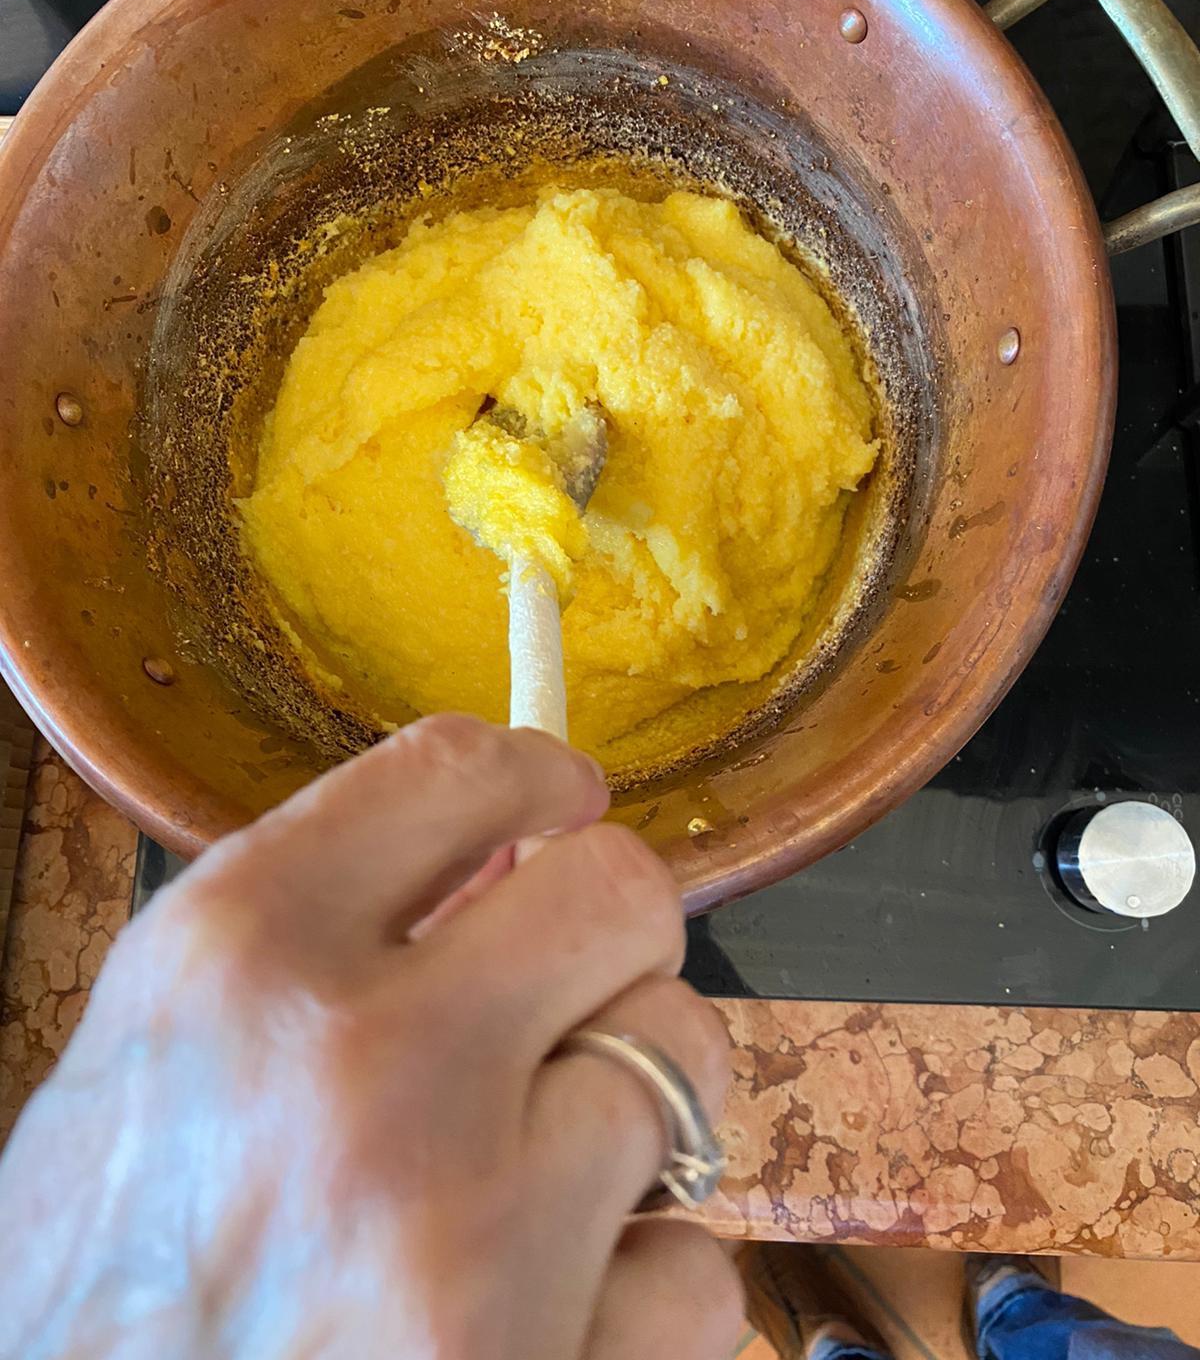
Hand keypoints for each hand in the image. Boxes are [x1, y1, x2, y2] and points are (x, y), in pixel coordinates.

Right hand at [0, 716, 738, 1359]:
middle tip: (583, 988)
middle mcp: (360, 1067)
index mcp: (238, 955)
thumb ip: (309, 934)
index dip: (535, 779)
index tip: (564, 802)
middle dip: (616, 936)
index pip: (457, 772)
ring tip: (549, 1168)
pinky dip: (644, 1288)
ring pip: (678, 1061)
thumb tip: (496, 856)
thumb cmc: (101, 1281)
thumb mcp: (158, 1057)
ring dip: (635, 1113)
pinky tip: (557, 1309)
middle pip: (617, 893)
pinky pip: (696, 1269)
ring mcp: (465, 1224)